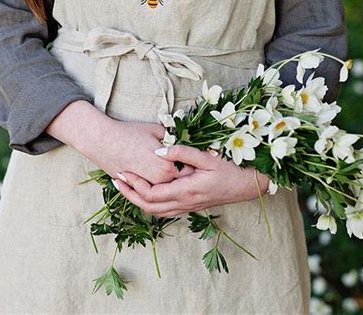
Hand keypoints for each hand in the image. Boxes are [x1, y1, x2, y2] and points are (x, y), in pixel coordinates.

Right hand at [45, 100, 194, 183]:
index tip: (199, 162)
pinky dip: (158, 189)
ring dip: (172, 185)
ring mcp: (145, 187)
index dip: (194, 167)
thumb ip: (173, 138)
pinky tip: (162, 181)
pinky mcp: (134, 188)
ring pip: (165, 191)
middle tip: (192, 170)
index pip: (189, 173)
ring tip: (177, 176)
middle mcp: (157, 181)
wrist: (102, 140)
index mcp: (166, 167)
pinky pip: (152, 193)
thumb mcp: (155, 130)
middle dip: (186, 178)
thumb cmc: (129, 132)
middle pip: (179, 184)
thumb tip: (184, 141)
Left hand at [113, 144, 268, 216]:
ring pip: (154, 212)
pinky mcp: (189, 207)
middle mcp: (183, 204)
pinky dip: (149, 203)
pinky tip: (144, 192)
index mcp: (185, 191)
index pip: (151, 194)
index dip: (134, 184)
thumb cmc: (230, 169)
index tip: (122, 172)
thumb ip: (182, 152)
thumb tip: (158, 150)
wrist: (247, 185)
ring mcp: (186, 208)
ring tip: (124, 186)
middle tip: (115, 179)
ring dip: (136, 200)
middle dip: (129, 194)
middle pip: (147, 206)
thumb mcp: (207, 157)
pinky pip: (163, 211)